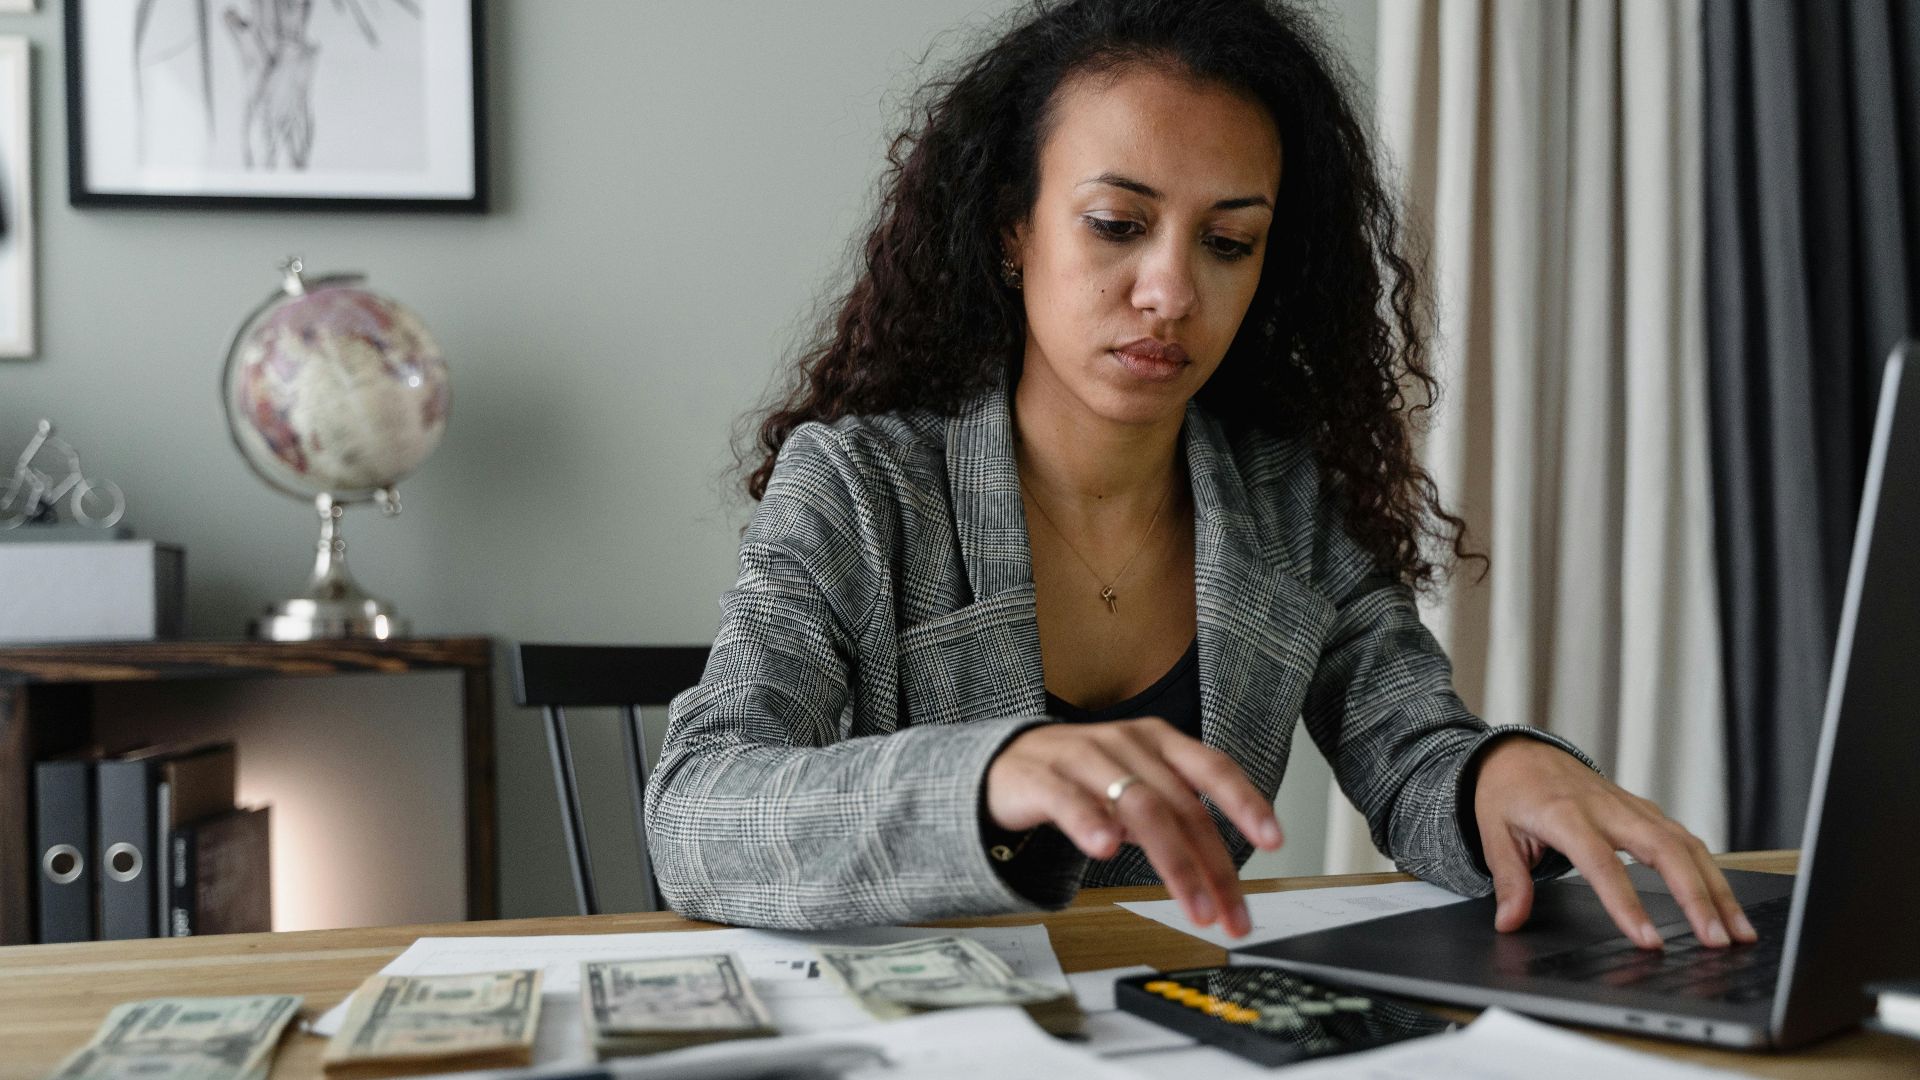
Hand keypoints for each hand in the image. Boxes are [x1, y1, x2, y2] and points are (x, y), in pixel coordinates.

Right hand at [985, 717, 1282, 937]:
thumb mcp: (1138, 788)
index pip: (1213, 768)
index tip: (1275, 840)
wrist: (1004, 764)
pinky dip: (1091, 824)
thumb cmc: (1081, 778)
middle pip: (1181, 805)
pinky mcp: (1041, 778)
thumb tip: (1222, 869)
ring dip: (1173, 862)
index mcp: (1158, 742)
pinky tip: (1106, 849)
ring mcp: (1084, 757)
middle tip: (1229, 913)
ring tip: (1191, 904)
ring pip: (1140, 807)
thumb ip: (1177, 816)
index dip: (1246, 802)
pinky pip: (1070, 801)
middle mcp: (1127, 744)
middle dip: (1213, 866)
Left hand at [1473, 735, 1757, 949]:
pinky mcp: (1644, 811)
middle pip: (1664, 850)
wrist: (1517, 754)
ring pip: (1685, 844)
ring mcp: (1630, 807)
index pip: (1602, 864)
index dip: (1626, 904)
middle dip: (1696, 897)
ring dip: (1716, 888)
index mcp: (1565, 815)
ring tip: (1738, 931)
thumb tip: (1509, 922)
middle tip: (1715, 940)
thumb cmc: (1506, 792)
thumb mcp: (1493, 833)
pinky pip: (1684, 839)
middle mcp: (1606, 808)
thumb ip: (1508, 879)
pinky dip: (1709, 870)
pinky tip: (1725, 902)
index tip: (1648, 940)